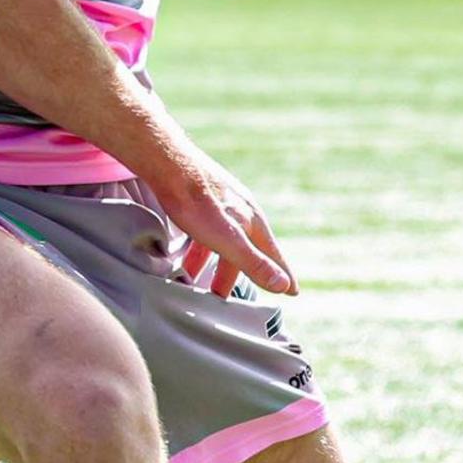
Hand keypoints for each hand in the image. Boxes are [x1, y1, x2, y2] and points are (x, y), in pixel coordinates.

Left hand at [152, 146, 295, 297]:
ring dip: (212, 266)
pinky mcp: (202, 200)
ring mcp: (223, 205)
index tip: (294, 292)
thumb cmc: (197, 203)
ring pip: (223, 243)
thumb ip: (253, 262)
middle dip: (235, 277)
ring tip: (197, 283)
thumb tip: (283, 284)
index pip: (274, 257)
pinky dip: (198, 250)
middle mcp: (242, 213)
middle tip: (224, 298)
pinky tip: (186, 256)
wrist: (169, 164)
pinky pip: (205, 232)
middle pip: (245, 253)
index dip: (283, 276)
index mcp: (253, 224)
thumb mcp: (227, 239)